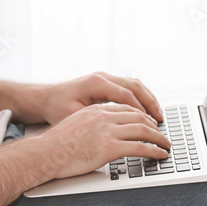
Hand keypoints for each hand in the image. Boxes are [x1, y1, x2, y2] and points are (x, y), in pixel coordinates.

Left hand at [35, 71, 163, 125]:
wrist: (46, 98)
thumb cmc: (56, 108)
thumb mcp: (72, 116)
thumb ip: (94, 119)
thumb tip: (115, 128)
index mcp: (96, 83)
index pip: (126, 95)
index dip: (140, 111)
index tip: (150, 125)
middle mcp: (103, 77)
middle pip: (135, 86)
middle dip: (150, 103)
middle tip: (160, 120)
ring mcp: (105, 78)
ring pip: (134, 84)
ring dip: (148, 99)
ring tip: (158, 116)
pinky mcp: (106, 83)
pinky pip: (129, 87)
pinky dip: (140, 98)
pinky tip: (146, 111)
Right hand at [35, 103, 170, 178]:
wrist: (45, 154)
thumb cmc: (56, 145)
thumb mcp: (75, 126)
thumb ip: (91, 125)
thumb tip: (100, 133)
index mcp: (95, 110)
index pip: (126, 108)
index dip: (141, 115)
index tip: (149, 122)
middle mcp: (103, 116)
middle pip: (138, 116)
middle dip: (154, 125)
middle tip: (162, 134)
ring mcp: (107, 131)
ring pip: (143, 130)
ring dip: (159, 138)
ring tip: (166, 145)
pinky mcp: (109, 147)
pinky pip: (140, 147)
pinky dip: (154, 150)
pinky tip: (160, 154)